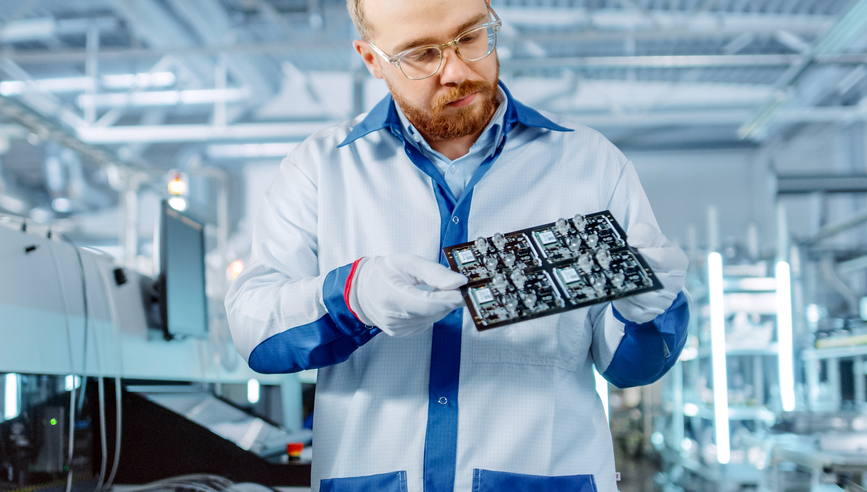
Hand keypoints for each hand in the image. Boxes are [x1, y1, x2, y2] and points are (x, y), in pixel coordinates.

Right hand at [349, 254, 467, 336]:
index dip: (449, 298)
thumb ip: (435, 272)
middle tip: (457, 286)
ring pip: (432, 319)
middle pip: (432, 312)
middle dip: (448, 299)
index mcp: (390, 296)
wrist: (362, 288)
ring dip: (440, 305)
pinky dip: (431, 312)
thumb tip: (459, 282)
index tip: (464, 290)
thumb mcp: (408, 262)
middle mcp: (392, 317)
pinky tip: (425, 300)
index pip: (428, 304)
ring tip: (436, 290)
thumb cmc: (383, 272)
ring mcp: (396, 328)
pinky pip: (425, 323)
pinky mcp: (400, 333)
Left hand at [612, 223, 687, 323]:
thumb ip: (644, 233)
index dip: (644, 254)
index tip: (630, 248)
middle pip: (652, 282)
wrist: (644, 270)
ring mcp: (664, 301)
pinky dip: (624, 303)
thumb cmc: (648, 250)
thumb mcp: (647, 236)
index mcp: (677, 261)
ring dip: (626, 289)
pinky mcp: (650, 313)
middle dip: (632, 274)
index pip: (662, 259)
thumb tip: (635, 242)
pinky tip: (618, 292)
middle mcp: (675, 283)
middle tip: (616, 267)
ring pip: (642, 298)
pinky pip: (635, 311)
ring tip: (615, 278)